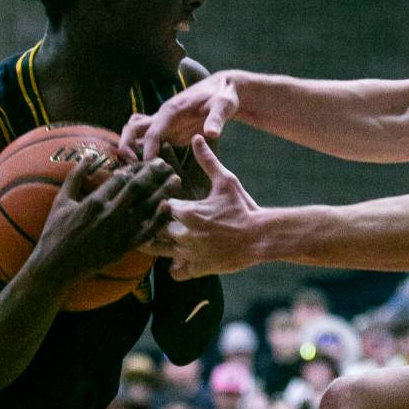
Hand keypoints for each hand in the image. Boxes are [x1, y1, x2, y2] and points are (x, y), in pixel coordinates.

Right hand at [35, 157, 180, 283]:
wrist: (56, 266)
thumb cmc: (56, 231)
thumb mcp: (61, 201)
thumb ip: (75, 176)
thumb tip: (88, 156)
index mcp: (95, 202)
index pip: (121, 179)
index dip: (134, 168)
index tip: (144, 162)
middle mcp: (110, 215)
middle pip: (138, 189)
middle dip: (153, 174)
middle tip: (164, 163)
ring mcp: (120, 232)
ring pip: (147, 208)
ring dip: (163, 192)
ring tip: (175, 179)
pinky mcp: (125, 247)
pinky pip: (147, 232)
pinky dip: (159, 219)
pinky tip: (169, 206)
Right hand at [119, 72, 239, 160]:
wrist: (222, 90)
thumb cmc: (223, 97)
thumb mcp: (224, 106)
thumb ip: (216, 119)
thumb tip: (211, 134)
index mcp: (172, 110)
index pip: (153, 132)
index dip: (148, 150)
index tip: (149, 167)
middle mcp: (163, 116)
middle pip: (132, 128)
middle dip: (126, 146)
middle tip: (130, 167)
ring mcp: (164, 124)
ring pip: (136, 133)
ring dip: (129, 148)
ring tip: (133, 170)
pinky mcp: (169, 131)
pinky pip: (148, 141)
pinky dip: (141, 152)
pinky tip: (146, 170)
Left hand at [163, 135, 259, 279]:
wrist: (261, 237)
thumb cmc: (243, 207)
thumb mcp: (226, 181)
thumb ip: (208, 160)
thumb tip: (197, 137)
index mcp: (186, 211)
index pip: (158, 206)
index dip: (157, 202)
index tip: (157, 199)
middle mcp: (182, 234)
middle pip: (151, 230)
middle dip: (150, 224)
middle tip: (147, 220)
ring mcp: (188, 253)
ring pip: (157, 252)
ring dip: (156, 246)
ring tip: (154, 240)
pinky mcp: (197, 268)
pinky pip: (175, 271)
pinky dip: (175, 266)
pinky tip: (179, 259)